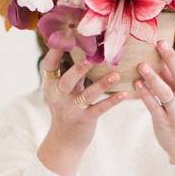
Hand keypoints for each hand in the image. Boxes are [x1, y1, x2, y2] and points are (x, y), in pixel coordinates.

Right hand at [37, 48, 126, 175]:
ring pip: (87, 95)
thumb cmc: (67, 108)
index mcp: (52, 85)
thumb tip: (83, 46)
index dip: (56, 50)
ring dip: (102, 84)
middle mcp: (59, 97)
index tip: (66, 34)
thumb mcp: (63, 91)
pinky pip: (100, 109)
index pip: (49, 65)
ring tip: (115, 74)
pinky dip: (112, 101)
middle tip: (92, 56)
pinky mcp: (85, 120)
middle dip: (79, 68)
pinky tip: (125, 93)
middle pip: (67, 80)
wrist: (65, 142)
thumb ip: (70, 72)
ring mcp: (72, 109)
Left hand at [134, 28, 174, 163]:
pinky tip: (136, 84)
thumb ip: (174, 76)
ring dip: (154, 78)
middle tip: (159, 43)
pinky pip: (154, 106)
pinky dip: (145, 95)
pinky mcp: (165, 121)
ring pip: (166, 92)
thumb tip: (162, 53)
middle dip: (170, 57)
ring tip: (141, 66)